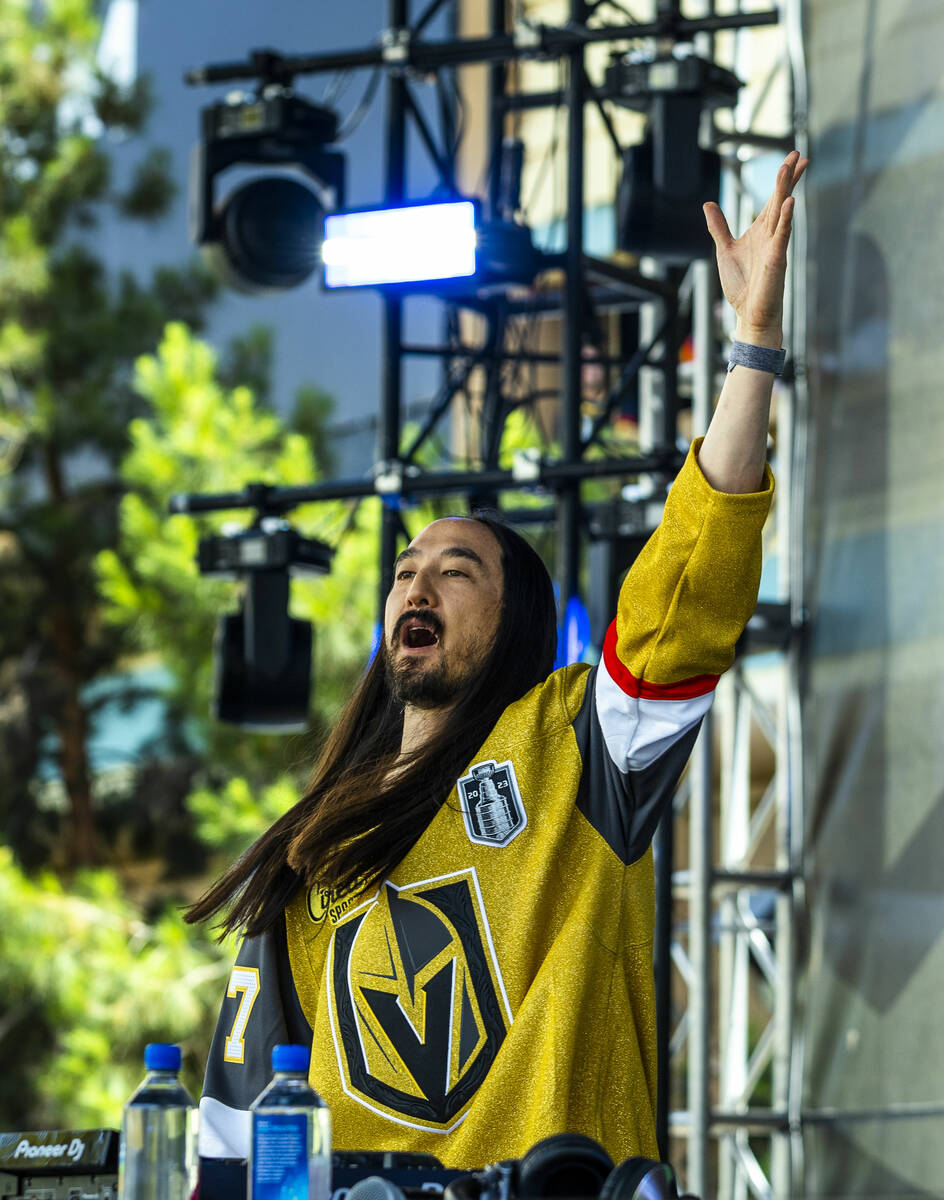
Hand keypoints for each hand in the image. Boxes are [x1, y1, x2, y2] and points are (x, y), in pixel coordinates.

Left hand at [703, 150, 808, 347]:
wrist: (750, 314)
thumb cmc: (742, 285)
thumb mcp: (725, 249)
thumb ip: (719, 227)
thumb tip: (708, 204)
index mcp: (760, 230)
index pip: (773, 199)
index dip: (783, 179)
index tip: (792, 159)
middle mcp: (771, 234)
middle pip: (780, 199)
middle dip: (788, 177)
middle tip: (797, 154)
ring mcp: (776, 246)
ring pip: (782, 212)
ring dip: (785, 190)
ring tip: (790, 168)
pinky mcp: (776, 260)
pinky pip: (783, 236)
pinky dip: (787, 219)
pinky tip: (790, 203)